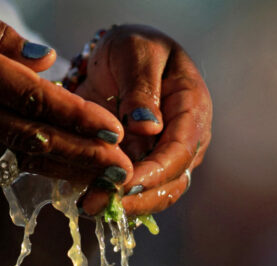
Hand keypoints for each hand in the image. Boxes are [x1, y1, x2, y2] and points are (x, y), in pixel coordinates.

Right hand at [0, 0, 130, 183]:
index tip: (113, 132)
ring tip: (101, 180)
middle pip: (30, 140)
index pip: (30, 99)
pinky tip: (60, 168)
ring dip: (60, 170)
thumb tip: (46, 61)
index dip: (76, 117)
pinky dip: (30, 162)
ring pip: (13, 156)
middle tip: (122, 173)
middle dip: (80, 158)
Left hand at [74, 25, 212, 215]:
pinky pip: (129, 191)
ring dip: (120, 205)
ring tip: (87, 206)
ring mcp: (162, 157)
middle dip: (134, 199)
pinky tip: (84, 198)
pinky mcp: (139, 166)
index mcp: (192, 110)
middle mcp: (183, 141)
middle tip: (95, 204)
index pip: (179, 152)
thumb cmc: (135, 47)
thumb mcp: (138, 54)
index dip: (153, 174)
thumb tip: (148, 127)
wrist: (120, 54)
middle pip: (169, 184)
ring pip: (150, 195)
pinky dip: (109, 198)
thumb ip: (143, 89)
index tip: (125, 185)